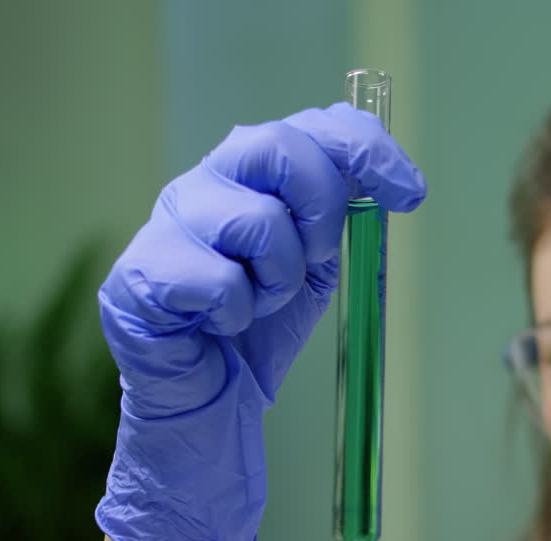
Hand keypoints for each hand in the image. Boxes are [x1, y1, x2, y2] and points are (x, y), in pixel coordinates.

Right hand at [96, 102, 426, 540]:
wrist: (206, 404)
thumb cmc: (256, 330)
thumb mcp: (313, 266)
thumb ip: (340, 218)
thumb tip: (392, 185)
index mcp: (250, 173)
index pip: (314, 125)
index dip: (368, 150)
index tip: (410, 193)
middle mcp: (204, 181)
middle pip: (277, 145)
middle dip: (321, 208)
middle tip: (320, 259)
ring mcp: (167, 222)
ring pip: (256, 221)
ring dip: (279, 280)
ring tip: (259, 306)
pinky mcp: (140, 273)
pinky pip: (219, 281)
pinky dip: (238, 314)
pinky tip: (219, 327)